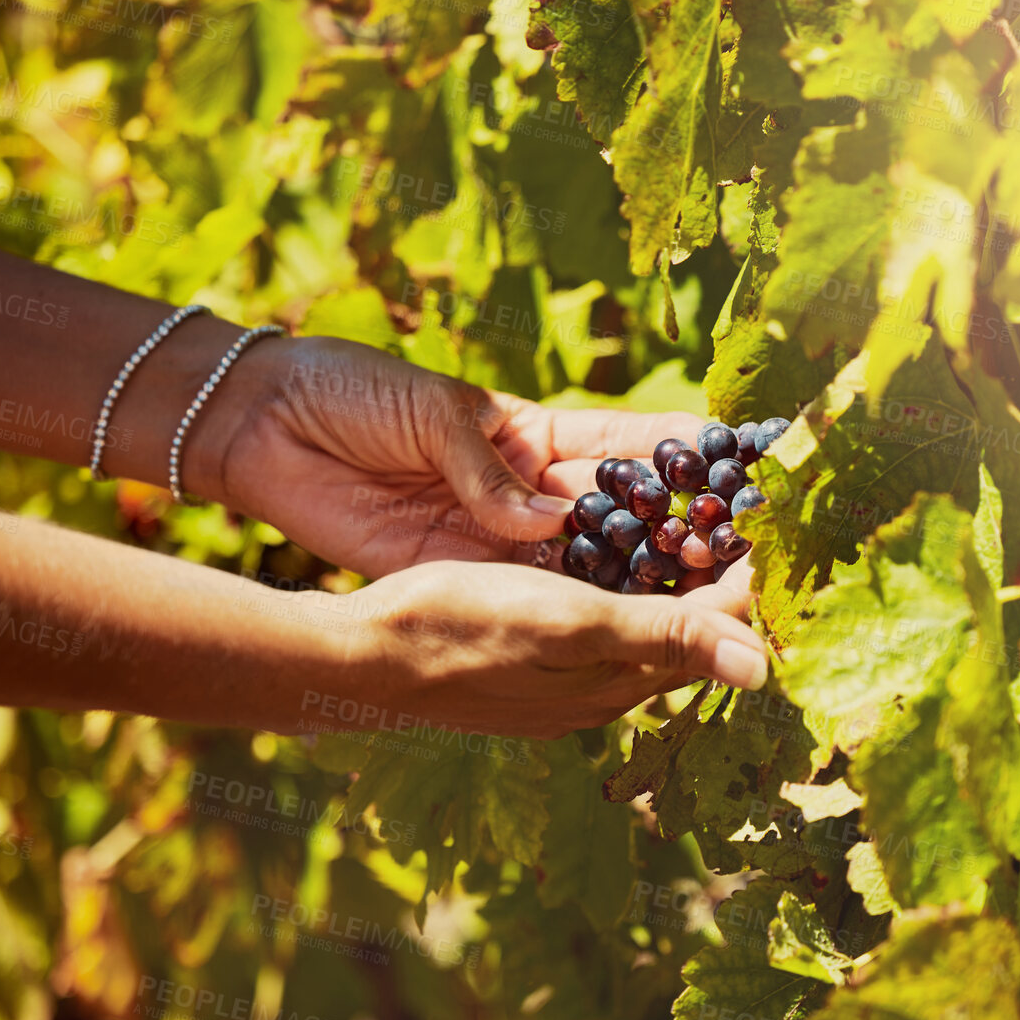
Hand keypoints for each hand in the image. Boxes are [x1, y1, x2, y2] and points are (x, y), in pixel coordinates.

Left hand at [191, 335, 704, 579]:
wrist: (266, 426)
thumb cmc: (355, 392)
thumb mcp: (435, 412)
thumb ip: (490, 469)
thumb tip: (549, 524)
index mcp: (539, 432)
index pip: (633, 446)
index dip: (691, 457)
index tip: (753, 469)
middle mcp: (535, 491)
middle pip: (625, 517)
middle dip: (681, 534)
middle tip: (738, 556)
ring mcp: (504, 538)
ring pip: (590, 566)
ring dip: (639, 582)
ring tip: (700, 599)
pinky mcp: (461, 573)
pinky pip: (529, 597)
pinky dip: (572, 612)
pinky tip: (619, 627)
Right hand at [338, 559, 769, 737]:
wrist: (362, 655)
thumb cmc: (464, 625)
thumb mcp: (571, 622)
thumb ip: (667, 639)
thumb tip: (763, 669)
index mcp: (622, 680)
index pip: (715, 628)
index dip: (748, 579)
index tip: (775, 523)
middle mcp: (604, 690)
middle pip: (688, 632)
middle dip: (723, 581)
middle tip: (750, 516)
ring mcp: (566, 682)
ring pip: (647, 629)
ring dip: (679, 584)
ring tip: (702, 526)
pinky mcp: (533, 665)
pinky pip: (603, 626)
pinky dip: (629, 590)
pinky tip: (625, 559)